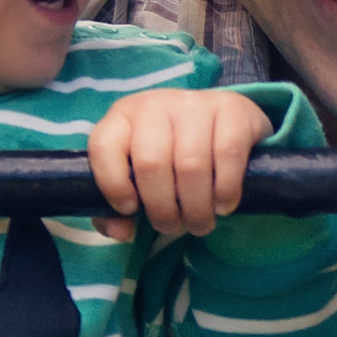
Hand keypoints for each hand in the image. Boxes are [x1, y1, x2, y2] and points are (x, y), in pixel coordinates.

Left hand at [88, 88, 273, 238]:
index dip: (113, 185)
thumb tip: (121, 232)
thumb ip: (119, 209)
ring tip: (200, 223)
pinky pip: (227, 155)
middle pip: (151, 163)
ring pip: (190, 165)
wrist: (225, 123)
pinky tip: (223, 205)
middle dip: (162, 209)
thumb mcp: (140, 175)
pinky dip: (225, 190)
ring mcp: (196, 104)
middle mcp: (157, 104)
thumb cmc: (174, 155)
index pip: (104, 147)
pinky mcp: (232, 108)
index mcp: (123, 116)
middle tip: (173, 227)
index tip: (130, 210)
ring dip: (196, 208)